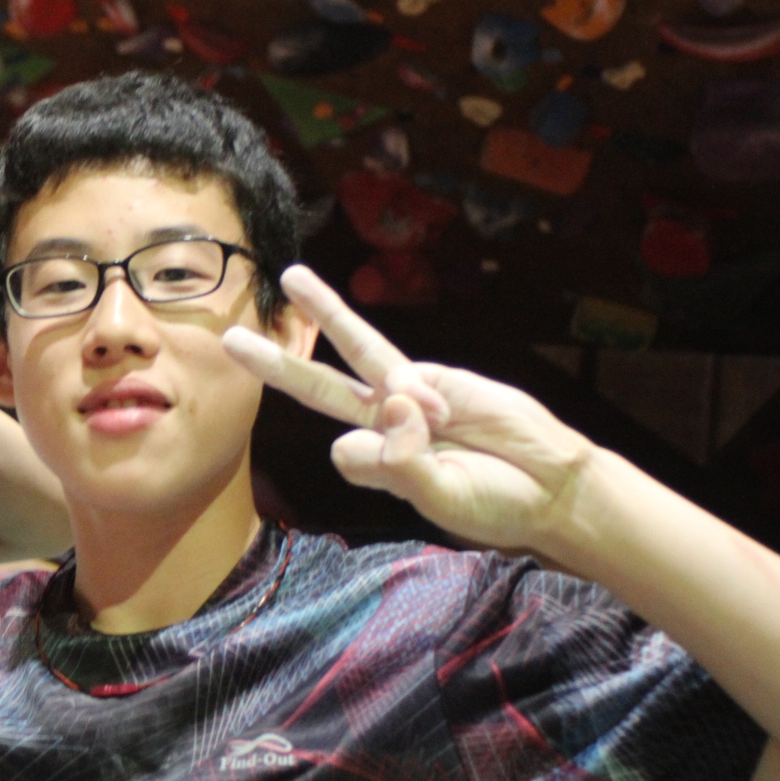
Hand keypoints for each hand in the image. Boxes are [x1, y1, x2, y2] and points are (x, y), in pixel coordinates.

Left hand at [223, 266, 594, 552]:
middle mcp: (382, 426)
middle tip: (229, 338)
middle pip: (318, 388)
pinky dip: (414, 396)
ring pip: (354, 352)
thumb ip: (403, 465)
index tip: (419, 469)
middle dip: (275, 364)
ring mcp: (407, 397)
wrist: (550, 486)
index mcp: (377, 464)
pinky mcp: (437, 377)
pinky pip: (403, 374)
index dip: (375, 456)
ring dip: (324, 312)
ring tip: (291, 278)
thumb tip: (387, 409)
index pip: (346, 452)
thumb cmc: (494, 502)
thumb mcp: (441, 497)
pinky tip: (441, 414)